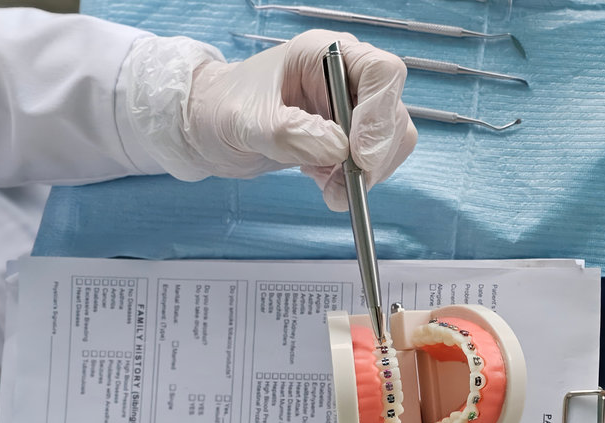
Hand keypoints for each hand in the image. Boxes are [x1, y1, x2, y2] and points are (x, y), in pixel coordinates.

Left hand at [125, 30, 415, 209]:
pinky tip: (321, 180)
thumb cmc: (224, 109)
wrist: (211, 130)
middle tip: (344, 184)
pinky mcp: (349, 139)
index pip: (383, 73)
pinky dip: (353, 182)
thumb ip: (292, 133)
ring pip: (388, 144)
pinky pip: (373, 164)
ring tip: (326, 186)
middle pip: (393, 113)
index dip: (380, 115)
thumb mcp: (248, 122)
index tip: (358, 154)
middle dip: (373, 156)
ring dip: (363, 175)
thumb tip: (339, 150)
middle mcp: (348, 77)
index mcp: (327, 54)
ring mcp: (352, 109)